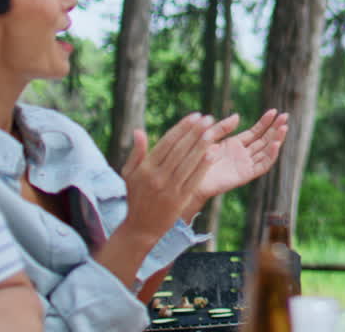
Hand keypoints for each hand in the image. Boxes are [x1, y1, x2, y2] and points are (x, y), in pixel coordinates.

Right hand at [119, 113, 217, 240]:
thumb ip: (136, 153)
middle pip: (180, 150)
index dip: (182, 128)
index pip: (167, 143)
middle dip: (195, 132)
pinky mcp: (181, 199)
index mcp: (145, 168)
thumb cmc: (136, 197)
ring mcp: (170, 188)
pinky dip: (205, 165)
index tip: (195, 116)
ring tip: (214, 131)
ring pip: (189, 162)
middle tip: (208, 118)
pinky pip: (195, 179)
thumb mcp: (130, 174)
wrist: (141, 228)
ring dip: (202, 145)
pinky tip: (214, 153)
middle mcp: (157, 177)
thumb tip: (139, 131)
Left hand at [194, 109, 288, 201]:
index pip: (256, 132)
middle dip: (276, 128)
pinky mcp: (245, 175)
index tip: (274, 111)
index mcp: (236, 144)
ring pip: (267, 151)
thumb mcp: (209, 137)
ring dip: (277, 139)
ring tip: (284, 127)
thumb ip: (223, 128)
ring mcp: (245, 165)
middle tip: (286, 116)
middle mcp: (243, 154)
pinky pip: (262, 166)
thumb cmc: (196, 158)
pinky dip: (270, 156)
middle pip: (265, 140)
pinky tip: (275, 144)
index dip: (265, 122)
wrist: (189, 178)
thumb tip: (238, 116)